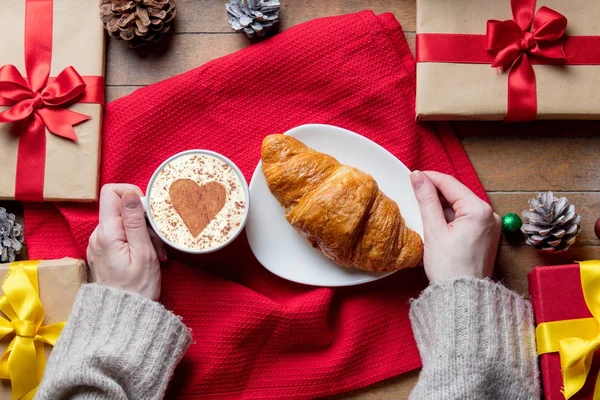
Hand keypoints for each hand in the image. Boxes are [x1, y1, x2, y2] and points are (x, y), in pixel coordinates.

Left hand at [87, 184, 166, 300]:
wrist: (123, 318)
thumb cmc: (137, 288)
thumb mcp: (143, 252)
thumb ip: (135, 221)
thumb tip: (129, 193)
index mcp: (106, 233)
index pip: (110, 192)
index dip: (131, 193)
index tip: (147, 210)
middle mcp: (98, 236)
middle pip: (121, 209)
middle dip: (143, 220)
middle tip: (158, 241)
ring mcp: (99, 245)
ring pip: (124, 224)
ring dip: (143, 234)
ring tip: (156, 255)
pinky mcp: (104, 253)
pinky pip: (121, 237)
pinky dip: (137, 243)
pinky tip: (148, 258)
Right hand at [410, 171, 500, 282]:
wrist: (463, 297)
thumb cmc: (449, 268)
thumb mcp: (433, 230)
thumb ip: (426, 199)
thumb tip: (418, 177)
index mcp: (479, 210)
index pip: (451, 184)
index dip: (430, 178)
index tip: (413, 176)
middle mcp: (490, 215)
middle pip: (457, 194)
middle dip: (436, 193)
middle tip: (415, 194)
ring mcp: (490, 226)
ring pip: (460, 207)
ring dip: (441, 207)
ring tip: (423, 213)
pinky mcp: (486, 236)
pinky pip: (466, 219)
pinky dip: (450, 218)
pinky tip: (436, 225)